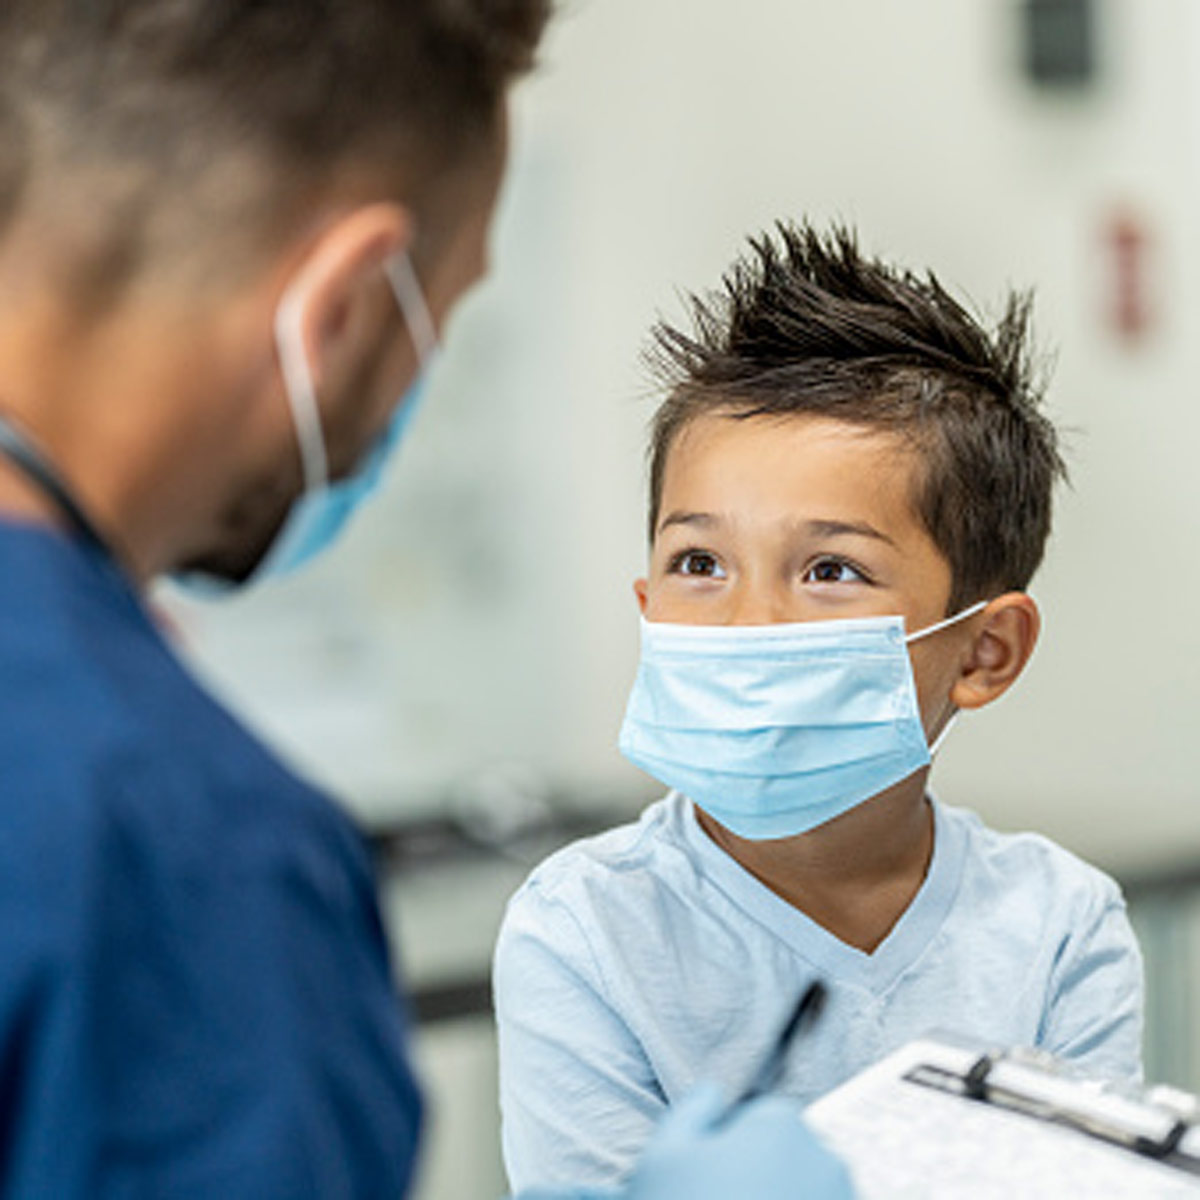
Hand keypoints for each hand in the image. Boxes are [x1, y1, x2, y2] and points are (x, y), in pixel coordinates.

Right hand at [624, 1082, 854, 1199]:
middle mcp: (827, 1162)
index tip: (710, 1181)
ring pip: (810, 1195)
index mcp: (783, 1125)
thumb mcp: (664, 1154)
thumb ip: (694, 1107)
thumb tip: (715, 1092)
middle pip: (791, 1157)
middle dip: (765, 1177)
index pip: (762, 1118)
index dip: (731, 1145)